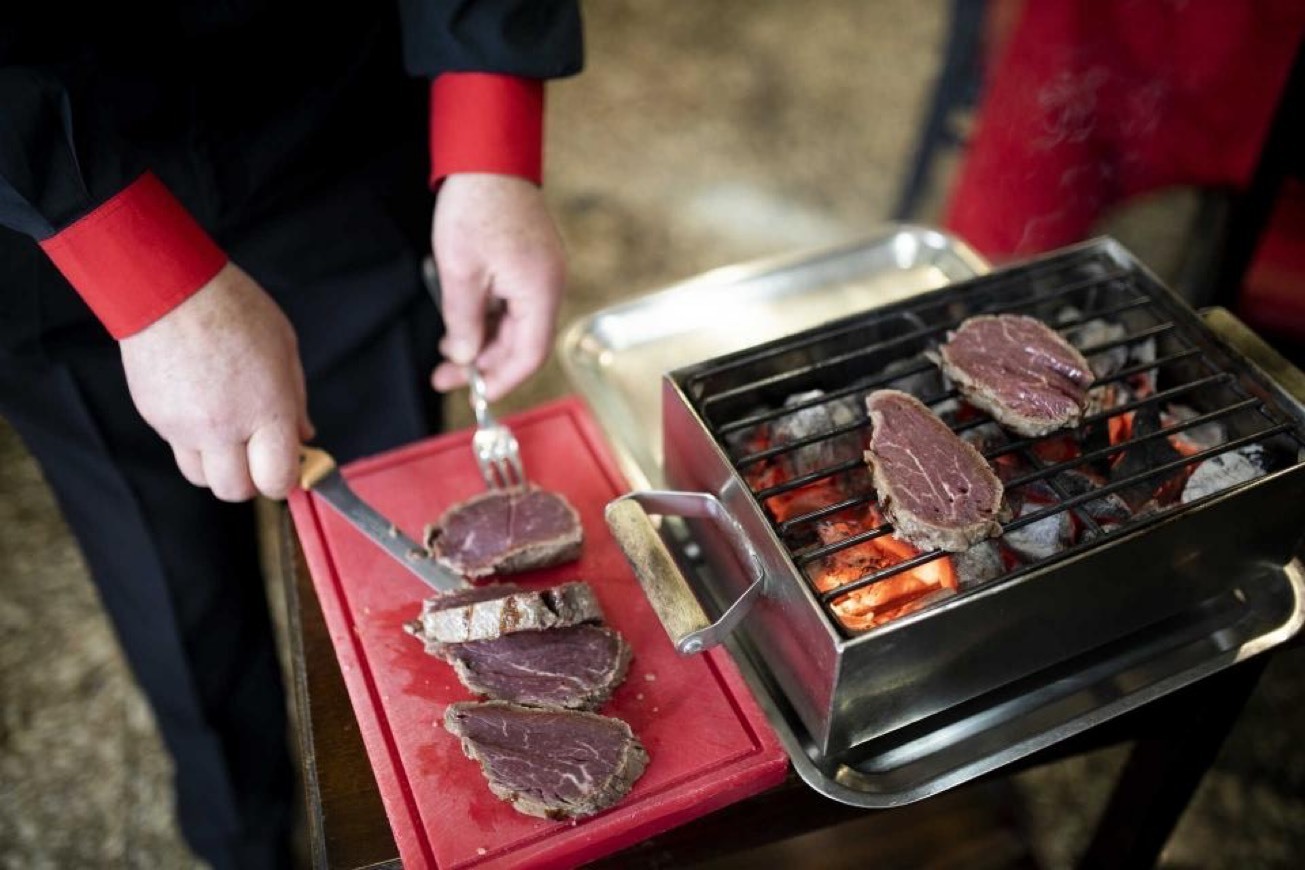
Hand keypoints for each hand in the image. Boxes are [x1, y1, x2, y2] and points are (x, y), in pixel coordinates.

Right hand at [119, 262, 313, 500]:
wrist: (170, 288)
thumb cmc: (235, 311)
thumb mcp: (285, 349)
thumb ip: (295, 401)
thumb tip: (304, 437)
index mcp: (265, 410)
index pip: (276, 481)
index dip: (286, 479)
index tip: (290, 466)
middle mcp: (223, 427)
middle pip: (235, 491)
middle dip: (251, 480)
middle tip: (258, 455)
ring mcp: (184, 427)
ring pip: (201, 477)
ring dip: (218, 467)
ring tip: (228, 433)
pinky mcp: (155, 419)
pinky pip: (178, 448)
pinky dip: (192, 441)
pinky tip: (200, 406)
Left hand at [429, 173, 565, 399]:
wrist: (488, 157)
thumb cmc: (475, 206)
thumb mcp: (459, 272)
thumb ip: (464, 322)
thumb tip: (465, 358)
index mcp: (539, 292)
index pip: (529, 356)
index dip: (502, 381)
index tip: (475, 395)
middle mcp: (549, 286)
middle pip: (523, 343)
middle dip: (485, 364)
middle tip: (446, 377)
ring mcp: (543, 274)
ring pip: (517, 325)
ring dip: (483, 342)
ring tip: (447, 352)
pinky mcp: (532, 263)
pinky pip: (515, 305)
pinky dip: (489, 319)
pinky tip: (462, 324)